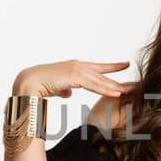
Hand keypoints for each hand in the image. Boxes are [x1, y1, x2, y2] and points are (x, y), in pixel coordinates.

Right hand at [13, 59, 133, 97]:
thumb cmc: (38, 86)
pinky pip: (94, 85)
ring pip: (100, 80)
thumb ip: (65, 89)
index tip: (124, 65)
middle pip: (102, 74)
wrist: (27, 84)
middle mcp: (77, 66)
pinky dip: (106, 90)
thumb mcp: (56, 88)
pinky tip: (117, 94)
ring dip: (115, 87)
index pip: (97, 68)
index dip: (111, 67)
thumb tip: (69, 93)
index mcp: (74, 69)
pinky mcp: (74, 76)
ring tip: (129, 92)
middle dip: (117, 79)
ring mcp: (76, 70)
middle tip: (133, 83)